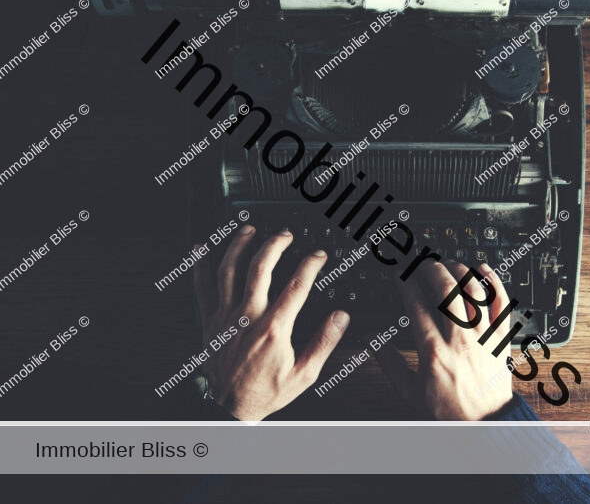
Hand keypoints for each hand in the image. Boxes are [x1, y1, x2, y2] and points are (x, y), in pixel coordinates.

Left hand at [193, 225, 349, 420]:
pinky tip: (201, 249)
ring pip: (229, 271)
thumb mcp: (304, 374)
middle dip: (275, 245)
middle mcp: (248, 317)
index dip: (310, 264)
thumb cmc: (266, 392)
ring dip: (239, 246)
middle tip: (285, 235)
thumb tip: (340, 318)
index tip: (318, 255)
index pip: (296, 285)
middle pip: (260, 268)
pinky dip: (200, 267)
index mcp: (274, 328)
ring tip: (249, 230)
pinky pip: (201, 288)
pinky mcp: (209, 322)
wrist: (230, 408)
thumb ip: (324, 342)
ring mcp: (225, 317)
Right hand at [377, 260, 512, 419]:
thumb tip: (373, 340)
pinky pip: (502, 303)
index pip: (416, 305)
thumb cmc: (449, 411)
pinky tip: (484, 268)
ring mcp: (483, 337)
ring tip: (447, 264)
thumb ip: (389, 363)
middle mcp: (460, 341)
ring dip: (459, 271)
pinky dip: (494, 282)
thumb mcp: (409, 392)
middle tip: (422, 263)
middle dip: (430, 269)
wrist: (485, 425)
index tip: (401, 275)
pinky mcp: (501, 338)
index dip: (406, 284)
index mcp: (433, 352)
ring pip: (473, 291)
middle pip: (445, 290)